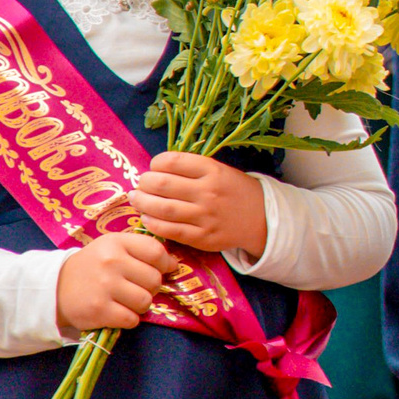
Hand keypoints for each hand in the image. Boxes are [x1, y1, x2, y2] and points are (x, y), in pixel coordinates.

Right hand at [55, 229, 166, 333]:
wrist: (55, 287)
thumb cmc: (93, 266)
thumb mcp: (113, 246)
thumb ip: (142, 249)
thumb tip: (175, 264)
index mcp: (116, 242)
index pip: (156, 252)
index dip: (166, 264)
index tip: (163, 270)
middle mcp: (110, 262)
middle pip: (154, 280)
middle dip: (151, 287)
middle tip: (137, 287)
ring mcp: (104, 287)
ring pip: (145, 301)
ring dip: (140, 305)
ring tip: (127, 301)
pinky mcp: (99, 310)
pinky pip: (132, 319)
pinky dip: (129, 319)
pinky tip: (118, 312)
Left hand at [130, 152, 268, 256]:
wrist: (261, 218)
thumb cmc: (234, 191)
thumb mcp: (220, 170)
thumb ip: (191, 169)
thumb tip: (155, 170)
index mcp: (213, 170)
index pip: (172, 161)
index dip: (156, 163)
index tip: (154, 167)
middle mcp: (208, 192)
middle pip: (162, 184)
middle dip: (144, 183)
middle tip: (140, 185)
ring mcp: (205, 216)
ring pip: (162, 208)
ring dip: (142, 203)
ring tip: (137, 199)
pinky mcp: (202, 237)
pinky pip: (169, 230)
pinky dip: (152, 223)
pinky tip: (147, 218)